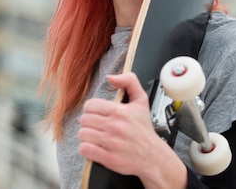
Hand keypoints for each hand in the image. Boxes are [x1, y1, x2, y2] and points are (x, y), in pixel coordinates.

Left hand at [78, 73, 186, 187]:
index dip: (91, 109)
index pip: (90, 105)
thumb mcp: (141, 100)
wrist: (153, 156)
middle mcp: (115, 126)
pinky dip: (87, 149)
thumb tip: (110, 77)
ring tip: (96, 136)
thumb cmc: (144, 129)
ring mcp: (111, 143)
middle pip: (84, 120)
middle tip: (96, 126)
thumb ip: (129, 81)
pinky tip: (95, 147)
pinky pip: (85, 149)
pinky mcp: (108, 158)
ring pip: (83, 134)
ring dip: (87, 136)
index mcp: (120, 111)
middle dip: (88, 123)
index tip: (97, 114)